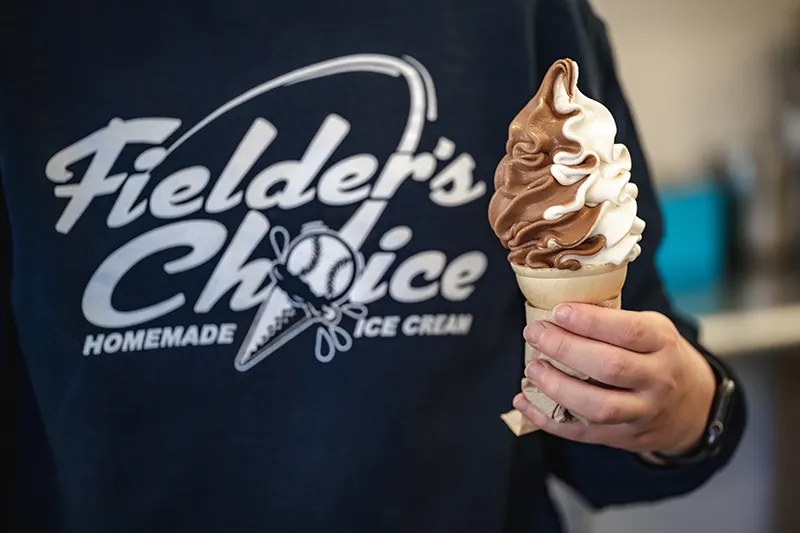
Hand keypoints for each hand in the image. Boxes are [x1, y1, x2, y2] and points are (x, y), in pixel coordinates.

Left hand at [513, 303, 715, 455]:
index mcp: (662, 343)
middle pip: (610, 367)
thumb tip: (555, 310)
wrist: (692, 405)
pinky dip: (548, 419)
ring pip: (599, 406)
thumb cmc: (656, 355)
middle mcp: (658, 379)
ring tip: (531, 369)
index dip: (590, 322)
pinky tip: (524, 402)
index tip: (558, 311)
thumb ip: (613, 321)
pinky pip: (583, 433)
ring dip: (557, 387)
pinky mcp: (624, 437)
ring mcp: (643, 412)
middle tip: (535, 333)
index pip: (628, 331)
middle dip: (565, 349)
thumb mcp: (651, 328)